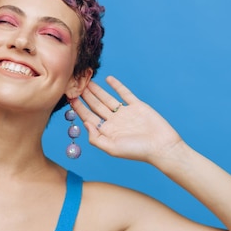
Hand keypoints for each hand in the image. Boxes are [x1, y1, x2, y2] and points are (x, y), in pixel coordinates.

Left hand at [70, 76, 184, 164]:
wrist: (161, 147)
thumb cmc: (137, 152)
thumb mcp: (112, 149)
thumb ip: (96, 138)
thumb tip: (84, 123)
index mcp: (106, 131)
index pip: (88, 116)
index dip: (78, 107)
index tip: (69, 97)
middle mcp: (114, 121)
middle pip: (96, 105)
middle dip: (85, 95)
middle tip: (75, 83)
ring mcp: (125, 113)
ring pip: (107, 98)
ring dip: (97, 89)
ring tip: (87, 80)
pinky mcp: (137, 106)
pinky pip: (125, 94)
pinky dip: (117, 86)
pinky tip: (108, 79)